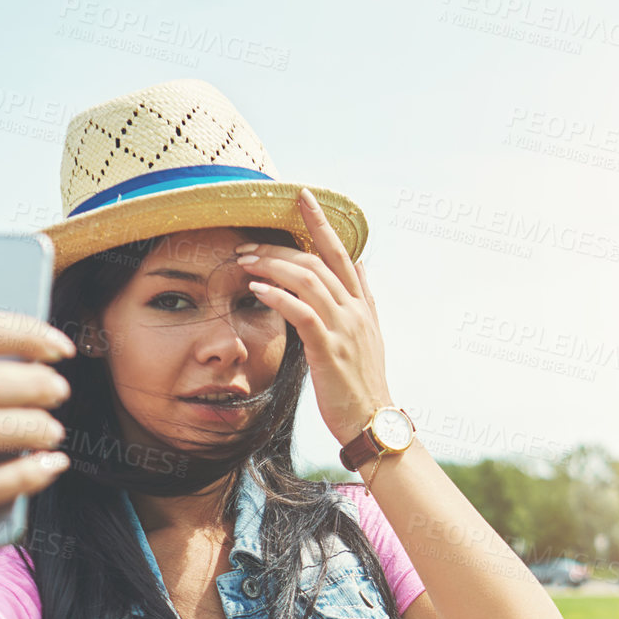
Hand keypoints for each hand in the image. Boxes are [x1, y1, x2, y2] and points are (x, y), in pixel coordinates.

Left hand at [234, 189, 393, 448]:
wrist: (373, 421)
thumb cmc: (362, 383)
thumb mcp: (369, 334)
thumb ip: (362, 298)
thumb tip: (360, 265)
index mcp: (361, 305)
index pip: (341, 253)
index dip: (322, 223)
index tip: (302, 197)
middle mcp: (355, 311)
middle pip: (318, 262)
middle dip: (281, 247)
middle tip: (248, 243)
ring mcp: (344, 328)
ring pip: (308, 281)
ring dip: (273, 267)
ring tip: (245, 262)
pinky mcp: (329, 349)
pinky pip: (303, 313)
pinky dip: (279, 296)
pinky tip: (258, 289)